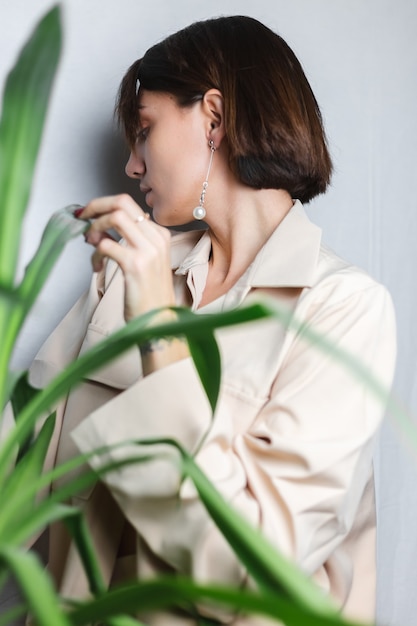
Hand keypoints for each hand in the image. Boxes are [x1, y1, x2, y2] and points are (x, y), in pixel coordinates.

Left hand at [77, 194, 174, 321]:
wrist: (159, 322)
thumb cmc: (149, 296)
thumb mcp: (144, 262)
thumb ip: (129, 240)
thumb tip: (101, 225)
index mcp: (160, 235)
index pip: (129, 204)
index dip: (103, 205)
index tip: (88, 214)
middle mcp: (156, 238)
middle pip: (122, 203)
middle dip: (96, 207)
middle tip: (82, 219)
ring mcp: (147, 251)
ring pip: (114, 218)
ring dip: (95, 228)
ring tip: (90, 244)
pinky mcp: (135, 265)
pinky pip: (106, 245)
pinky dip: (95, 255)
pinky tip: (97, 267)